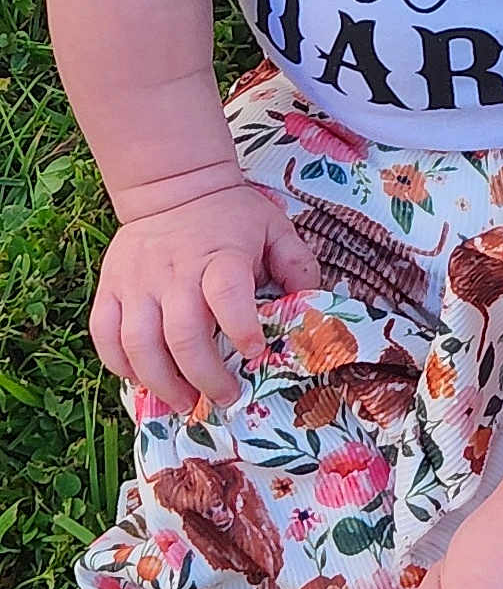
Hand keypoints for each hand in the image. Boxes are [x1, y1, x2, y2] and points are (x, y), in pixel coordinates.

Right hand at [90, 182, 320, 411]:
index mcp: (221, 255)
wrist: (174, 185)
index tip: (255, 352)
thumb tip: (311, 306)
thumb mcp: (275, 229)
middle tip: (224, 398)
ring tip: (184, 403)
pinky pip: (105, 336)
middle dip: (204, 376)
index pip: (228, 294)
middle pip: (183, 334)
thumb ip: (296, 266)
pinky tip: (143, 380)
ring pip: (140, 344)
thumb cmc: (232, 215)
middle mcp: (176, 272)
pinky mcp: (111, 289)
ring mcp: (137, 282)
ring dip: (161, 383)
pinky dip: (120, 365)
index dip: (242, 328)